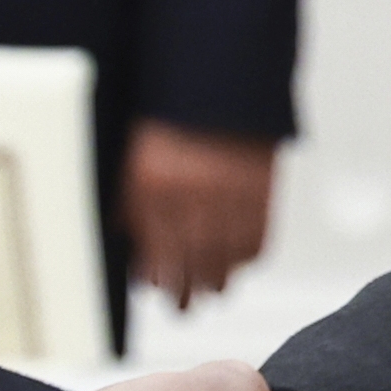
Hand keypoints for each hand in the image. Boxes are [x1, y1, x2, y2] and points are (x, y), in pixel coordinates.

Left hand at [122, 120, 277, 305]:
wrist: (223, 85)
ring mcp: (228, 201)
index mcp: (154, 188)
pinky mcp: (261, 198)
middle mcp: (191, 199)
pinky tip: (236, 260)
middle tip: (183, 305)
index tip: (156, 288)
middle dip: (184, 294)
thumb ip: (132, 203)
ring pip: (222, 265)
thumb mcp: (138, 157)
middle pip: (188, 269)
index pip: (153, 256)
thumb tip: (129, 242)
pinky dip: (244, 258)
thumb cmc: (176, 116)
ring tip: (210, 290)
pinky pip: (253, 246)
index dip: (155, 280)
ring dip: (214, 283)